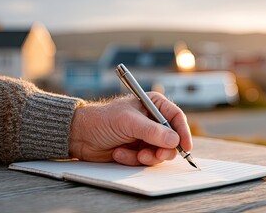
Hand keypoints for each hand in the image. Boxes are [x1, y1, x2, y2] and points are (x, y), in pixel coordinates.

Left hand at [69, 92, 191, 165]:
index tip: (186, 146)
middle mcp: (152, 121)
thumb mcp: (129, 122)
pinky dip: (133, 159)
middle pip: (172, 138)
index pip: (176, 117)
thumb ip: (153, 132)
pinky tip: (120, 153)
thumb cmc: (102, 120)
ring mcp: (145, 137)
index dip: (183, 132)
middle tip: (154, 155)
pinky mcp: (138, 150)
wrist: (80, 136)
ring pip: (160, 152)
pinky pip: (146, 160)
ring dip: (147, 156)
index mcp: (154, 105)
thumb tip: (174, 140)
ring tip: (134, 154)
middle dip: (163, 149)